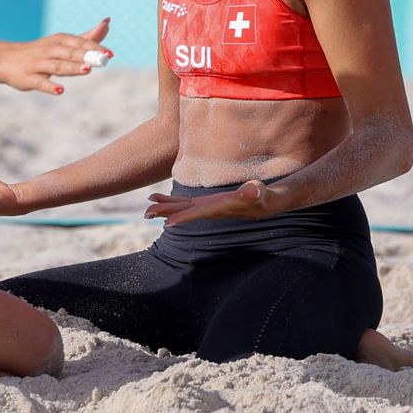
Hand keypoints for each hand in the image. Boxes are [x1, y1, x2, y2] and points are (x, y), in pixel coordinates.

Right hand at [0, 18, 111, 95]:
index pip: (79, 43)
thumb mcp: (63, 42)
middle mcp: (49, 50)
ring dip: (72, 67)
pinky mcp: (28, 79)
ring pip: (57, 66)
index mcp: (59, 41)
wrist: (4, 59)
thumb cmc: (40, 52)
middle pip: (70, 53)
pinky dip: (49, 86)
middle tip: (103, 60)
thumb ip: (86, 36)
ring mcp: (38, 64)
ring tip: (87, 70)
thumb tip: (107, 22)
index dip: (95, 48)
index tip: (110, 54)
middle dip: (86, 55)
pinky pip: (39, 82)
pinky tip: (60, 90)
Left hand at [144, 180, 279, 223]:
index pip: (200, 213)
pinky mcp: (205, 202)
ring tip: (147, 207)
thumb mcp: (261, 192)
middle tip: (146, 214)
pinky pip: (184, 202)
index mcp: (220, 208)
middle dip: (166, 213)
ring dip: (164, 207)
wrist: (265, 203)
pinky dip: (170, 200)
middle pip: (184, 212)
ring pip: (181, 208)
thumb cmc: (264, 196)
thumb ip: (256, 192)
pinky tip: (157, 198)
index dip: (184, 217)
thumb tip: (254, 190)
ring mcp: (206, 207)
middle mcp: (210, 210)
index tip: (169, 222)